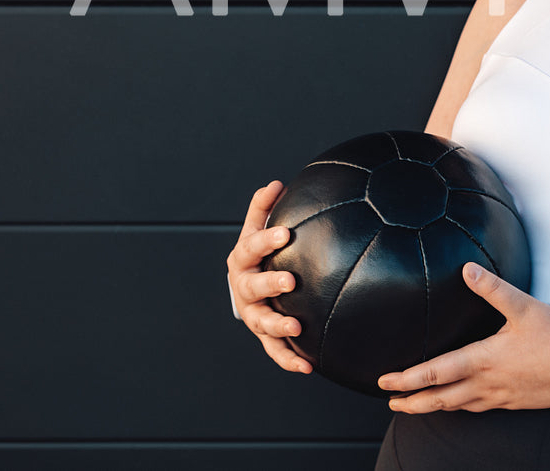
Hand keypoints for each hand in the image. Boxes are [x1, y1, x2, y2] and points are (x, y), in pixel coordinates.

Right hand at [225, 180, 311, 373]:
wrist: (249, 287)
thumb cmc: (259, 254)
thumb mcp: (257, 229)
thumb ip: (263, 208)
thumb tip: (276, 183)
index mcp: (242, 260)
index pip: (251, 247)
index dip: (266, 240)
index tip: (287, 233)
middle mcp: (244, 289)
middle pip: (252, 286)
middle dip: (270, 283)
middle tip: (290, 281)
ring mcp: (253, 314)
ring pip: (261, 322)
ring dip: (277, 324)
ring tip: (295, 326)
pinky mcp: (265, 336)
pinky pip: (275, 350)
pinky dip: (289, 359)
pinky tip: (308, 367)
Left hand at [378, 263, 549, 411]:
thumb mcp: (524, 306)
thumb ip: (493, 287)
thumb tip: (467, 269)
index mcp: (484, 360)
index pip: (435, 373)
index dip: (407, 379)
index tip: (385, 383)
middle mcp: (489, 384)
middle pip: (441, 399)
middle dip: (413, 402)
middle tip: (392, 403)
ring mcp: (503, 397)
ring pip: (460, 407)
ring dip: (435, 407)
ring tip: (419, 406)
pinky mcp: (517, 402)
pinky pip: (482, 408)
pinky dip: (464, 408)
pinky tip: (465, 404)